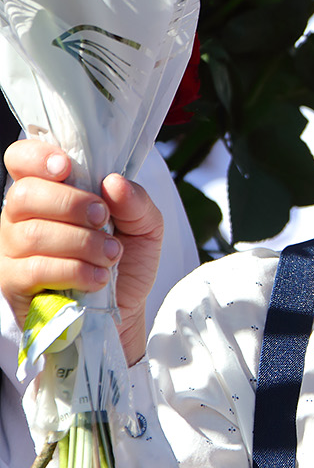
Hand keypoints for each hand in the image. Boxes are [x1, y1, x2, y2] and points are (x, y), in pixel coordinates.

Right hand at [0, 141, 162, 365]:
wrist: (124, 311)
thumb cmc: (127, 260)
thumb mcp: (146, 225)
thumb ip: (136, 200)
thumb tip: (113, 183)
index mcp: (50, 190)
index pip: (20, 158)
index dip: (37, 157)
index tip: (67, 168)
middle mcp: (22, 216)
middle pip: (24, 194)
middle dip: (70, 204)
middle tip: (102, 219)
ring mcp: (13, 250)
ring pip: (31, 234)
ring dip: (81, 243)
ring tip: (110, 254)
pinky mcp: (15, 284)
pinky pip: (34, 269)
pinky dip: (73, 270)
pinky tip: (97, 277)